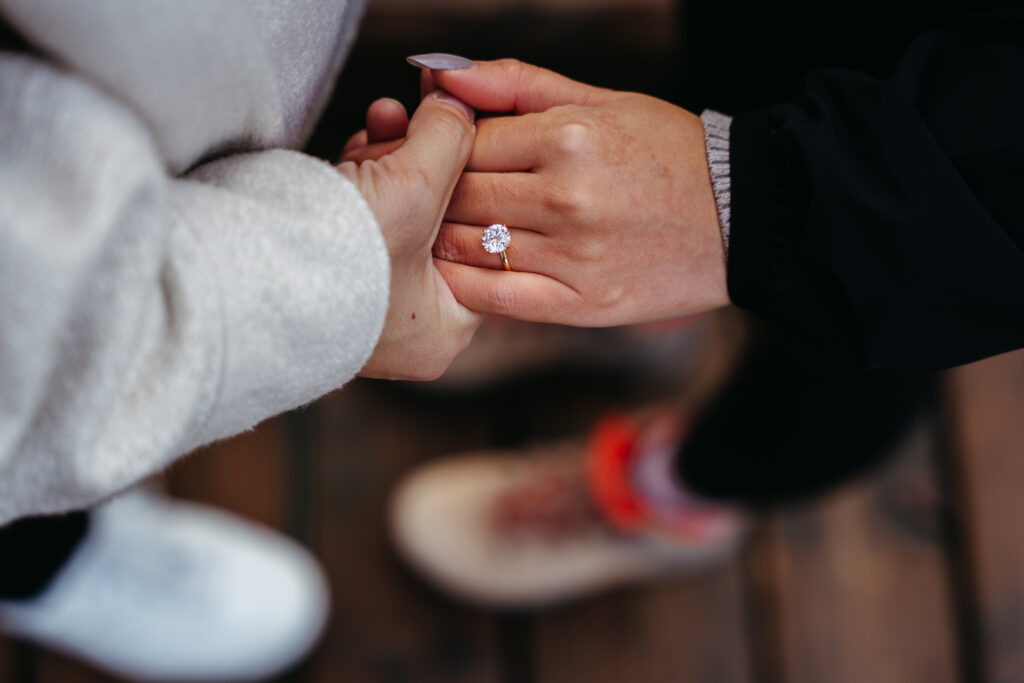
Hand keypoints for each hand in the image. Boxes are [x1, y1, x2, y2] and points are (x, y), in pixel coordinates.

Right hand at [338, 90, 480, 379]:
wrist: (232, 277)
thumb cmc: (335, 260)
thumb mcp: (414, 190)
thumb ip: (449, 141)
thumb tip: (459, 105)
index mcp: (443, 331)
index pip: (480, 244)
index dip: (470, 179)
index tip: (460, 132)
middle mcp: (406, 329)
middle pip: (436, 225)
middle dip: (420, 164)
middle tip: (410, 121)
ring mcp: (362, 308)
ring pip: (395, 216)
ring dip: (386, 163)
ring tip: (378, 125)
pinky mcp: (322, 282)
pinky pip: (357, 223)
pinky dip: (356, 181)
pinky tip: (354, 148)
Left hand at [426, 59, 729, 326]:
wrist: (740, 217)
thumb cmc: (668, 150)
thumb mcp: (600, 100)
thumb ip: (515, 84)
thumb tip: (439, 75)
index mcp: (569, 138)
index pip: (465, 143)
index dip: (441, 151)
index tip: (436, 159)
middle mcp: (568, 197)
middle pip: (459, 195)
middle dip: (433, 195)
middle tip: (424, 199)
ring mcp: (575, 255)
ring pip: (468, 246)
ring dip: (441, 239)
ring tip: (436, 233)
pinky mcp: (583, 303)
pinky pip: (497, 297)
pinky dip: (464, 286)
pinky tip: (455, 273)